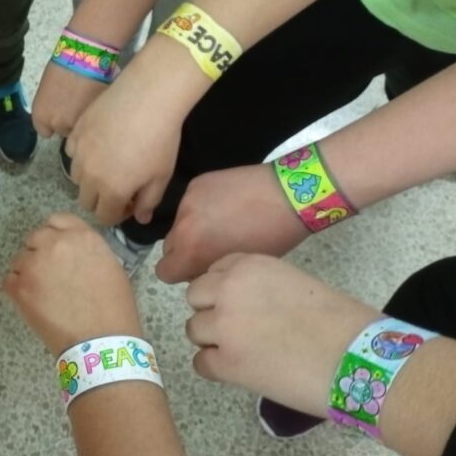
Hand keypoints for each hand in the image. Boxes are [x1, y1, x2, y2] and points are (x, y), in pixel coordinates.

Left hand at [5, 213, 141, 355]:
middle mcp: (55, 244)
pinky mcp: (19, 287)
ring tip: (43, 294)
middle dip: (39, 253)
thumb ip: (86, 250)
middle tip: (48, 275)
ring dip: (27, 272)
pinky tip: (33, 304)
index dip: (55, 235)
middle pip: (35, 238)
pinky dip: (17, 291)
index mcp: (81, 236)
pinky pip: (10, 281)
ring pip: (20, 260)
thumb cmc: (114, 307)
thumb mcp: (109, 265)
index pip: (57, 221)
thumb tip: (71, 252)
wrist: (102, 340)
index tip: (57, 250)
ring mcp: (34, 264)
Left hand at [32, 61, 106, 138]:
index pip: (44, 131)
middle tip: (75, 105)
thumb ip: (51, 106)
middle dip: (68, 122)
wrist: (85, 58)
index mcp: (40, 115)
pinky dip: (94, 116)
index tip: (59, 115)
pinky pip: (92, 124)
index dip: (52, 123)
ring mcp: (76, 124)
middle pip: (63, 131)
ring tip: (87, 103)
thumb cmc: (63, 65)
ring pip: (79, 129)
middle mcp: (56, 124)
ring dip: (82, 119)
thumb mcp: (47, 90)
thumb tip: (58, 110)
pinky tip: (95, 102)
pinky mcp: (93, 120)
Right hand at [66, 75, 182, 225]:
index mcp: (111, 191)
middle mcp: (88, 176)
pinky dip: (83, 155)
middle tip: (120, 185)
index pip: (104, 218)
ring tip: (109, 163)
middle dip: (102, 199)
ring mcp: (78, 154)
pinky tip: (100, 143)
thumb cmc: (161, 139)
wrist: (148, 96)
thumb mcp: (161, 176)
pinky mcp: (75, 133)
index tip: (131, 202)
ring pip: (76, 178)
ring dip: (90, 178)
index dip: (119, 214)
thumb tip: (140, 218)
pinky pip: (72, 153)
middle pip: (86, 201)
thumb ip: (148, 202)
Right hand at [156, 164, 308, 282]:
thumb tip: (199, 266)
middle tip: (212, 246)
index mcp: (192, 250)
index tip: (198, 268)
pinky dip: (202, 208)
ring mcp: (188, 200)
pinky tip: (227, 205)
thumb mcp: (238, 264)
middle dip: (185, 250)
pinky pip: (190, 204)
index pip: (164, 272)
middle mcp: (183, 224)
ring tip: (224, 222)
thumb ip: (208, 269)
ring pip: (179, 224)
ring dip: (194, 228)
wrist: (291, 193)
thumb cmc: (273, 237)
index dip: (181, 273)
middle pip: (168, 247)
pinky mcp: (197, 183)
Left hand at [185, 254, 378, 416]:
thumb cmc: (340, 322)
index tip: (242, 305)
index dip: (224, 291)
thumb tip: (242, 305)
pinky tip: (244, 371)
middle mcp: (228, 290)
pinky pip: (201, 363)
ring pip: (193, 331)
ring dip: (213, 341)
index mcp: (248, 265)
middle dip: (212, 313)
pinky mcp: (226, 363)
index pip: (214, 271)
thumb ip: (260, 287)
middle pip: (195, 298)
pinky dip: (217, 369)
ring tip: (247, 352)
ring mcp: (223, 327)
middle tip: (239, 330)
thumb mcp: (295, 284)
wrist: (358, 360)